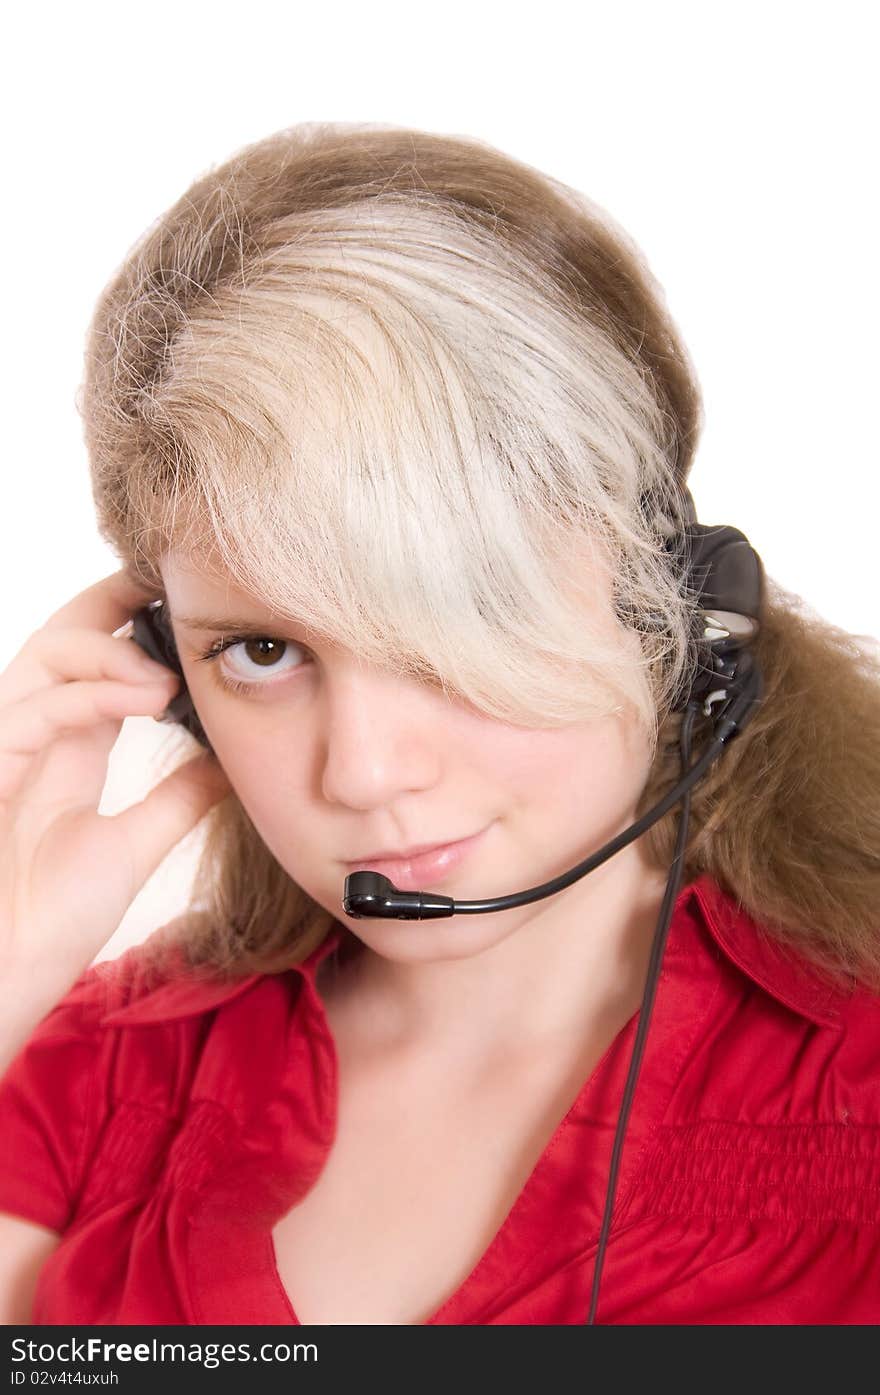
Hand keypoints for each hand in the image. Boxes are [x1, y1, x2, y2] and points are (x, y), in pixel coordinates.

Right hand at [0, 567, 231, 997]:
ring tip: (169, 675)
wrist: (2, 977)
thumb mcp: (132, 846)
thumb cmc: (47, 920)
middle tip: (173, 587)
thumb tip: (231, 760)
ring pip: (46, 656)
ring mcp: (2, 746)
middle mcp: (28, 735)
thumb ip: (177, 798)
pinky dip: (94, 693)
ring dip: (114, 652)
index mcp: (63, 750)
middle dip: (113, 602)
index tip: (186, 602)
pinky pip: (35, 707)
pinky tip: (148, 697)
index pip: (93, 663)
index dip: (132, 624)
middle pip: (61, 637)